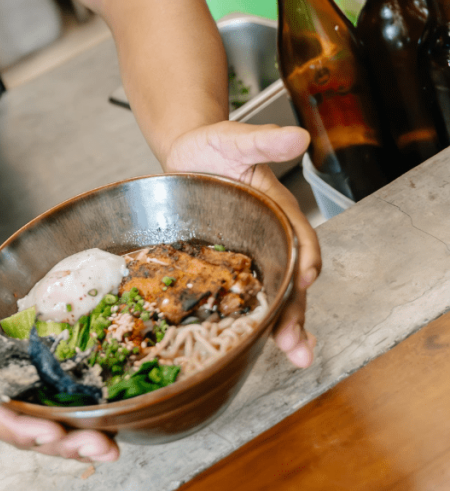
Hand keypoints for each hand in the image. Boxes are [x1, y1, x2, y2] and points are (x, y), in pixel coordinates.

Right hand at [0, 263, 118, 461]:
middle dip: (58, 443)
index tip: (51, 432)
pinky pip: (36, 419)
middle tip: (100, 447)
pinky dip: (67, 428)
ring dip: (70, 443)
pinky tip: (98, 432)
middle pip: (13, 432)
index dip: (17, 426)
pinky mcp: (6, 395)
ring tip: (108, 449)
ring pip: (29, 432)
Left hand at [163, 120, 319, 367]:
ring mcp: (247, 255)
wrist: (185, 155)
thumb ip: (263, 141)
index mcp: (276, 210)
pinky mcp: (222, 267)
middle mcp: (268, 238)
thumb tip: (297, 137)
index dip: (305, 259)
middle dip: (296, 311)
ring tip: (293, 354)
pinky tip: (249, 346)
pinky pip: (236, 295)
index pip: (300, 238)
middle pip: (290, 279)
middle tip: (297, 343)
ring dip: (281, 326)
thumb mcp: (236, 139)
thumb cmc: (213, 147)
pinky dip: (244, 320)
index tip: (305, 279)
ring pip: (269, 294)